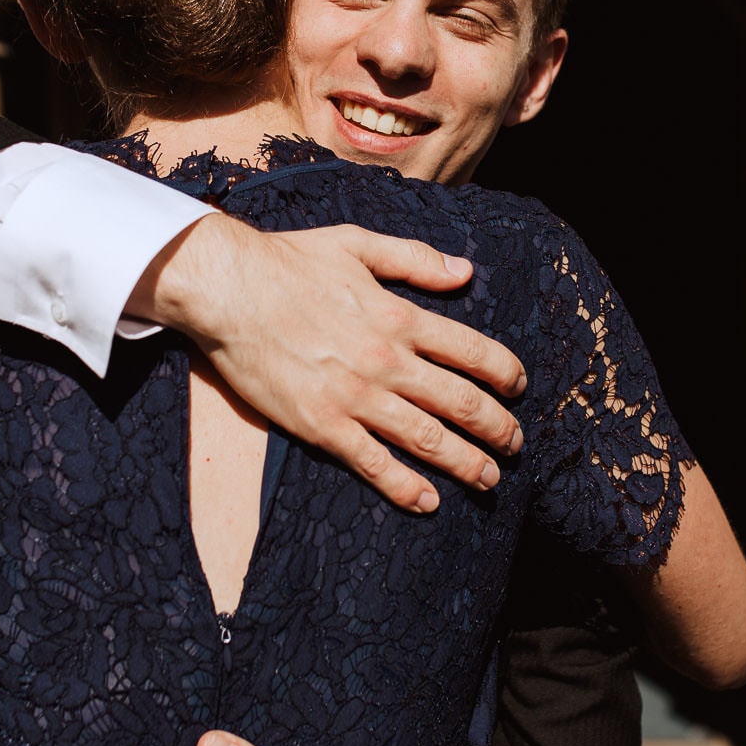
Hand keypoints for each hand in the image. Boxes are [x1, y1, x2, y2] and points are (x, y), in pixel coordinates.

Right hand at [137, 215, 526, 511]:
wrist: (226, 289)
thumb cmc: (287, 261)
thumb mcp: (357, 244)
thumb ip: (415, 260)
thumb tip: (465, 271)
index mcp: (399, 316)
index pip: (472, 351)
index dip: (505, 373)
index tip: (519, 388)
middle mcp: (387, 361)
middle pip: (461, 402)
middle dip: (497, 428)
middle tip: (515, 445)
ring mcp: (355, 397)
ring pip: (428, 439)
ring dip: (467, 463)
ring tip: (489, 479)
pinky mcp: (322, 424)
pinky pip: (373, 463)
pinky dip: (405, 487)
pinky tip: (428, 502)